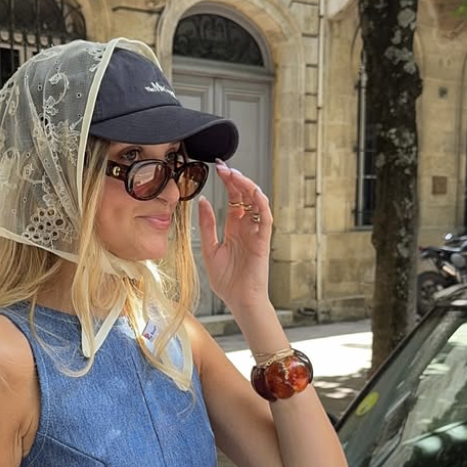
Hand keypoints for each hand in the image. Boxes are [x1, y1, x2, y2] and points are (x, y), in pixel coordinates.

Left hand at [198, 163, 272, 311]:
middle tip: (223, 166)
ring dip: (247, 186)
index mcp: (234, 228)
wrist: (239, 300)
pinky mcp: (263, 240)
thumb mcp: (210, 249)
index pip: (233, 199)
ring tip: (234, 175)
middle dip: (235, 179)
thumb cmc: (226, 281)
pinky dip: (261, 203)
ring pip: (256, 202)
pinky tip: (253, 191)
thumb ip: (208, 225)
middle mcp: (246, 227)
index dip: (227, 183)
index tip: (217, 168)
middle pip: (244, 196)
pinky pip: (265, 217)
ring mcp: (256, 232)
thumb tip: (202, 201)